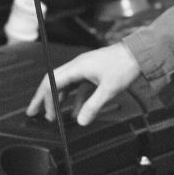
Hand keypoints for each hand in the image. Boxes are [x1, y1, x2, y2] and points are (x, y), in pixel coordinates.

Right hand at [25, 43, 141, 125]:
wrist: (139, 54)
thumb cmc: (125, 65)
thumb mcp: (109, 89)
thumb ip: (93, 106)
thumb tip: (81, 120)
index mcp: (77, 67)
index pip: (52, 82)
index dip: (44, 98)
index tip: (41, 112)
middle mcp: (78, 66)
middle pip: (54, 82)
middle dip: (44, 98)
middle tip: (34, 112)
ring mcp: (85, 68)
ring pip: (65, 84)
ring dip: (58, 99)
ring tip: (54, 115)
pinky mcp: (93, 72)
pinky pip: (78, 87)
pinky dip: (74, 99)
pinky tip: (75, 111)